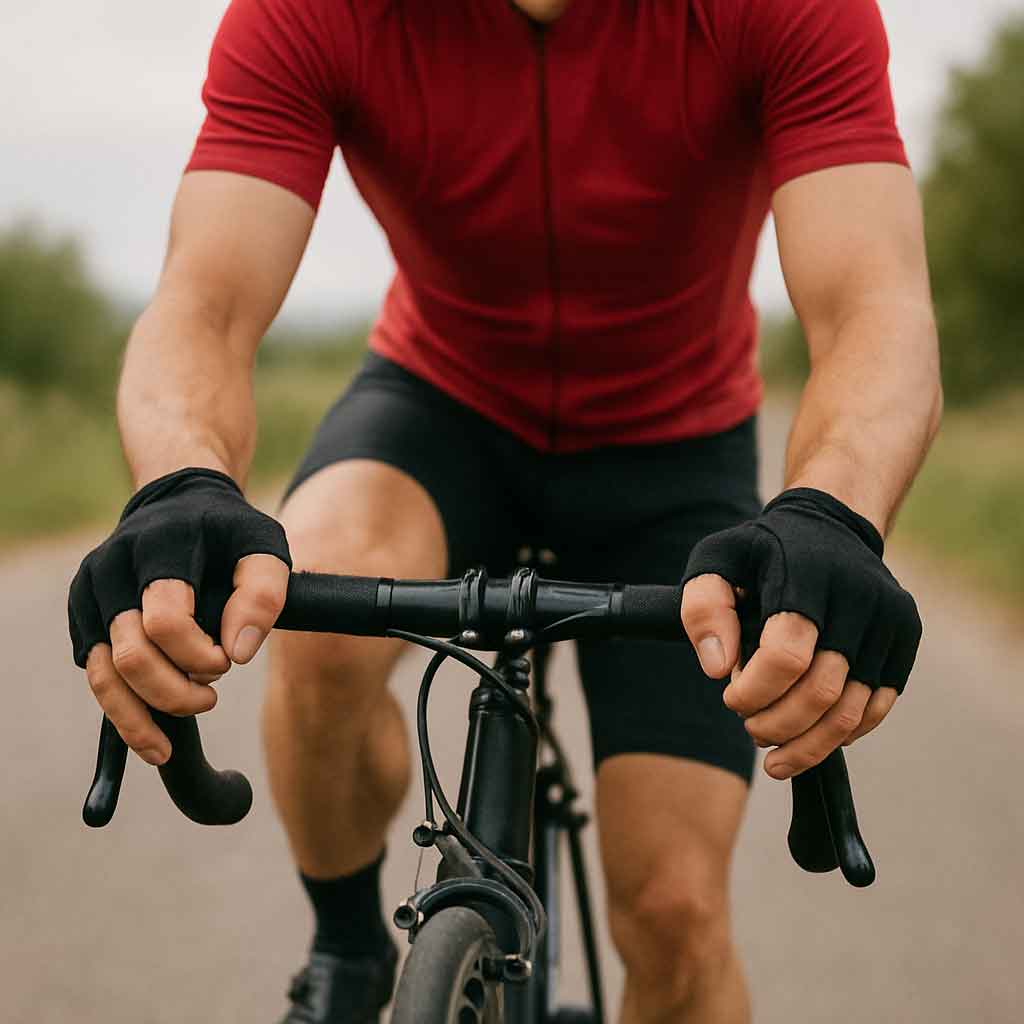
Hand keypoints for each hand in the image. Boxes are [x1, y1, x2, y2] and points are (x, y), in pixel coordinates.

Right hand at [69, 468, 290, 765]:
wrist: (178, 503)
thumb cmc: (228, 531)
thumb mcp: (263, 546)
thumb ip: (263, 593)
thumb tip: (240, 652)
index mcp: (159, 544)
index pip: (165, 620)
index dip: (198, 655)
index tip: (229, 661)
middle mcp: (112, 566)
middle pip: (131, 653)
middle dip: (175, 690)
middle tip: (211, 694)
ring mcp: (90, 593)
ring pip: (104, 673)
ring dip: (144, 714)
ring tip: (177, 739)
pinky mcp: (84, 617)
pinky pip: (97, 676)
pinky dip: (123, 714)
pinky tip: (154, 739)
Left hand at [680, 488, 920, 779]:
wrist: (830, 525)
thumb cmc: (763, 551)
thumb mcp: (716, 561)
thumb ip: (703, 609)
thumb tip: (717, 668)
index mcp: (807, 575)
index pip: (786, 657)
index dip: (755, 692)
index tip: (731, 699)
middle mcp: (858, 596)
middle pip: (822, 690)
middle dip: (779, 724)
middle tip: (751, 729)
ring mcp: (890, 618)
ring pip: (853, 710)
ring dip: (809, 743)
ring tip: (775, 751)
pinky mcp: (905, 638)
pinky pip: (877, 705)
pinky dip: (841, 732)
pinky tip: (810, 737)